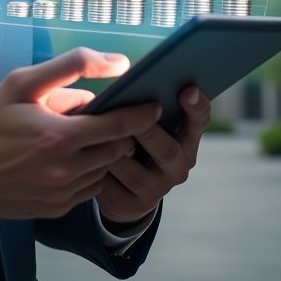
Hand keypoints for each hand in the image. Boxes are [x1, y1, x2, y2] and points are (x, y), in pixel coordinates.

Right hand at [0, 48, 156, 219]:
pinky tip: (70, 157)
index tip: (153, 104)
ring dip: (104, 152)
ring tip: (85, 136)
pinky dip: (88, 171)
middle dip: (120, 131)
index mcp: (59, 137)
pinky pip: (89, 189)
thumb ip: (71, 67)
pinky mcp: (57, 209)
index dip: (141, 114)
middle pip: (117, 149)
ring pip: (105, 170)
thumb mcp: (23, 82)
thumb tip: (118, 63)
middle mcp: (65, 170)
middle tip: (108, 116)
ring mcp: (62, 194)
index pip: (119, 126)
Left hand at [95, 85, 211, 225]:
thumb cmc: (135, 140)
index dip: (196, 106)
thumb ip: (144, 105)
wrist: (125, 189)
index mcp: (185, 140)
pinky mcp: (131, 205)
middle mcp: (177, 167)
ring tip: (94, 134)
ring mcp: (156, 190)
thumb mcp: (146, 122)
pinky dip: (97, 170)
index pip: (199, 121)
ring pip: (135, 172)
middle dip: (146, 131)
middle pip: (167, 150)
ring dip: (114, 152)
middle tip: (130, 114)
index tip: (187, 88)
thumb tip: (126, 75)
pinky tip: (81, 157)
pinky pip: (113, 188)